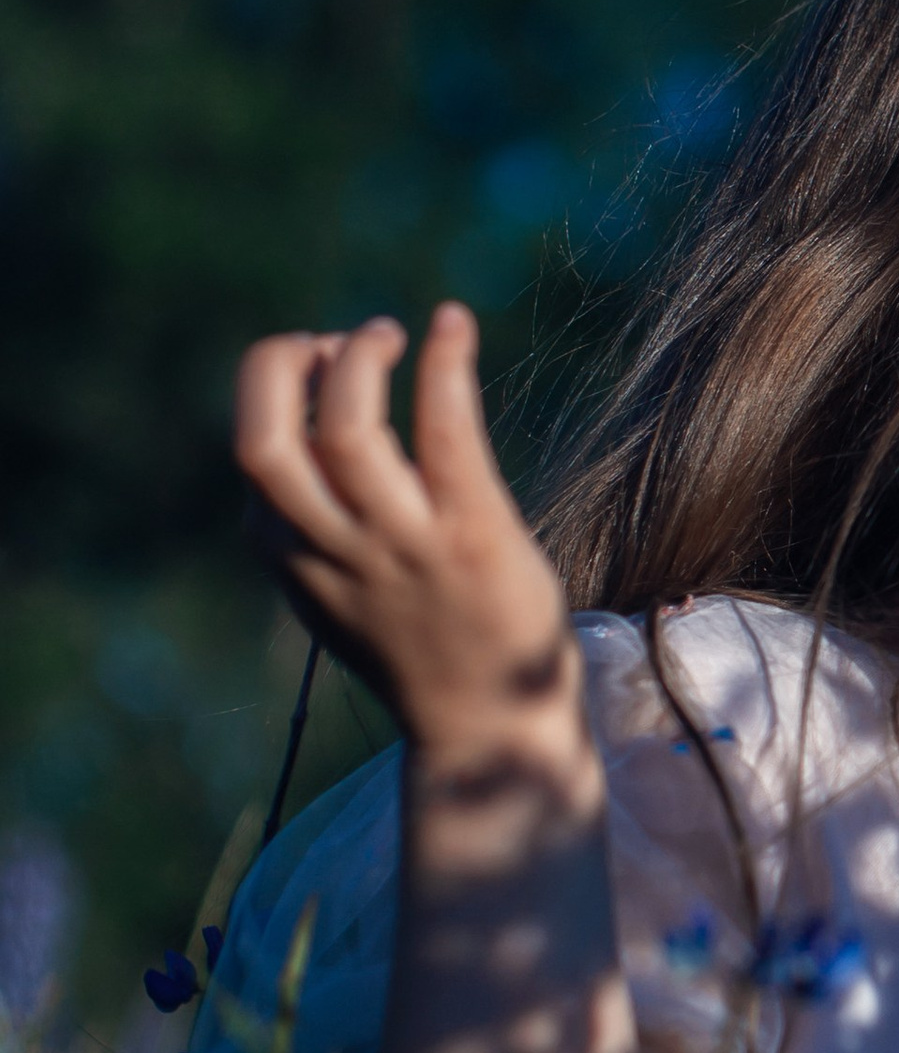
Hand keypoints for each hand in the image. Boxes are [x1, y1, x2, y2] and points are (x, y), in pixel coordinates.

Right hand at [234, 306, 579, 758]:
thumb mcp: (336, 592)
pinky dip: (443, 362)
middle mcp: (335, 549)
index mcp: (290, 558)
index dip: (277, 391)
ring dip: (361, 358)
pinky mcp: (473, 533)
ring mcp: (403, 543)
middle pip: (266, 440)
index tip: (323, 370)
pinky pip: (445, 430)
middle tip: (336, 341)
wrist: (490, 728)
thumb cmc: (423, 644)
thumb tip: (312, 427)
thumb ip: (308, 527)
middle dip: (283, 364)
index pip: (254, 455)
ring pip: (348, 430)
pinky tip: (451, 323)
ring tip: (390, 335)